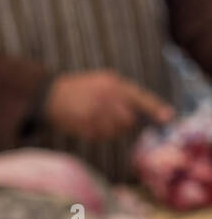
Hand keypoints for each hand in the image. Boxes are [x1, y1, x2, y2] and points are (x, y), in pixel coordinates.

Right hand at [43, 70, 173, 140]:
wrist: (49, 93)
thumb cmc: (81, 89)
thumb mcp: (102, 82)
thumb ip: (122, 95)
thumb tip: (141, 115)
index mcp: (112, 82)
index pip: (140, 97)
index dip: (156, 108)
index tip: (169, 117)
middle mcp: (105, 96)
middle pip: (129, 119)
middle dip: (124, 121)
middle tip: (109, 115)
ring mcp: (95, 111)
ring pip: (116, 130)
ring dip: (109, 128)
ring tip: (94, 117)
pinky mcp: (85, 124)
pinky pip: (101, 136)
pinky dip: (96, 133)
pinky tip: (85, 122)